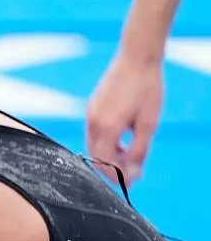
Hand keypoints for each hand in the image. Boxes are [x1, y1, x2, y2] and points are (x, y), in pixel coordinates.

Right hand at [86, 53, 163, 185]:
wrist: (137, 58)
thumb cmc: (147, 89)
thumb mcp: (149, 123)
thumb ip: (139, 151)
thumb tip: (134, 174)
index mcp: (107, 128)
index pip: (104, 163)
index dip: (116, 176)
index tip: (131, 182)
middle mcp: (93, 123)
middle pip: (96, 157)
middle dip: (112, 167)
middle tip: (132, 171)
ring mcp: (90, 114)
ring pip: (94, 145)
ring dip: (109, 155)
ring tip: (129, 154)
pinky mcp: (92, 108)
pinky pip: (94, 133)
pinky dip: (106, 142)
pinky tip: (122, 138)